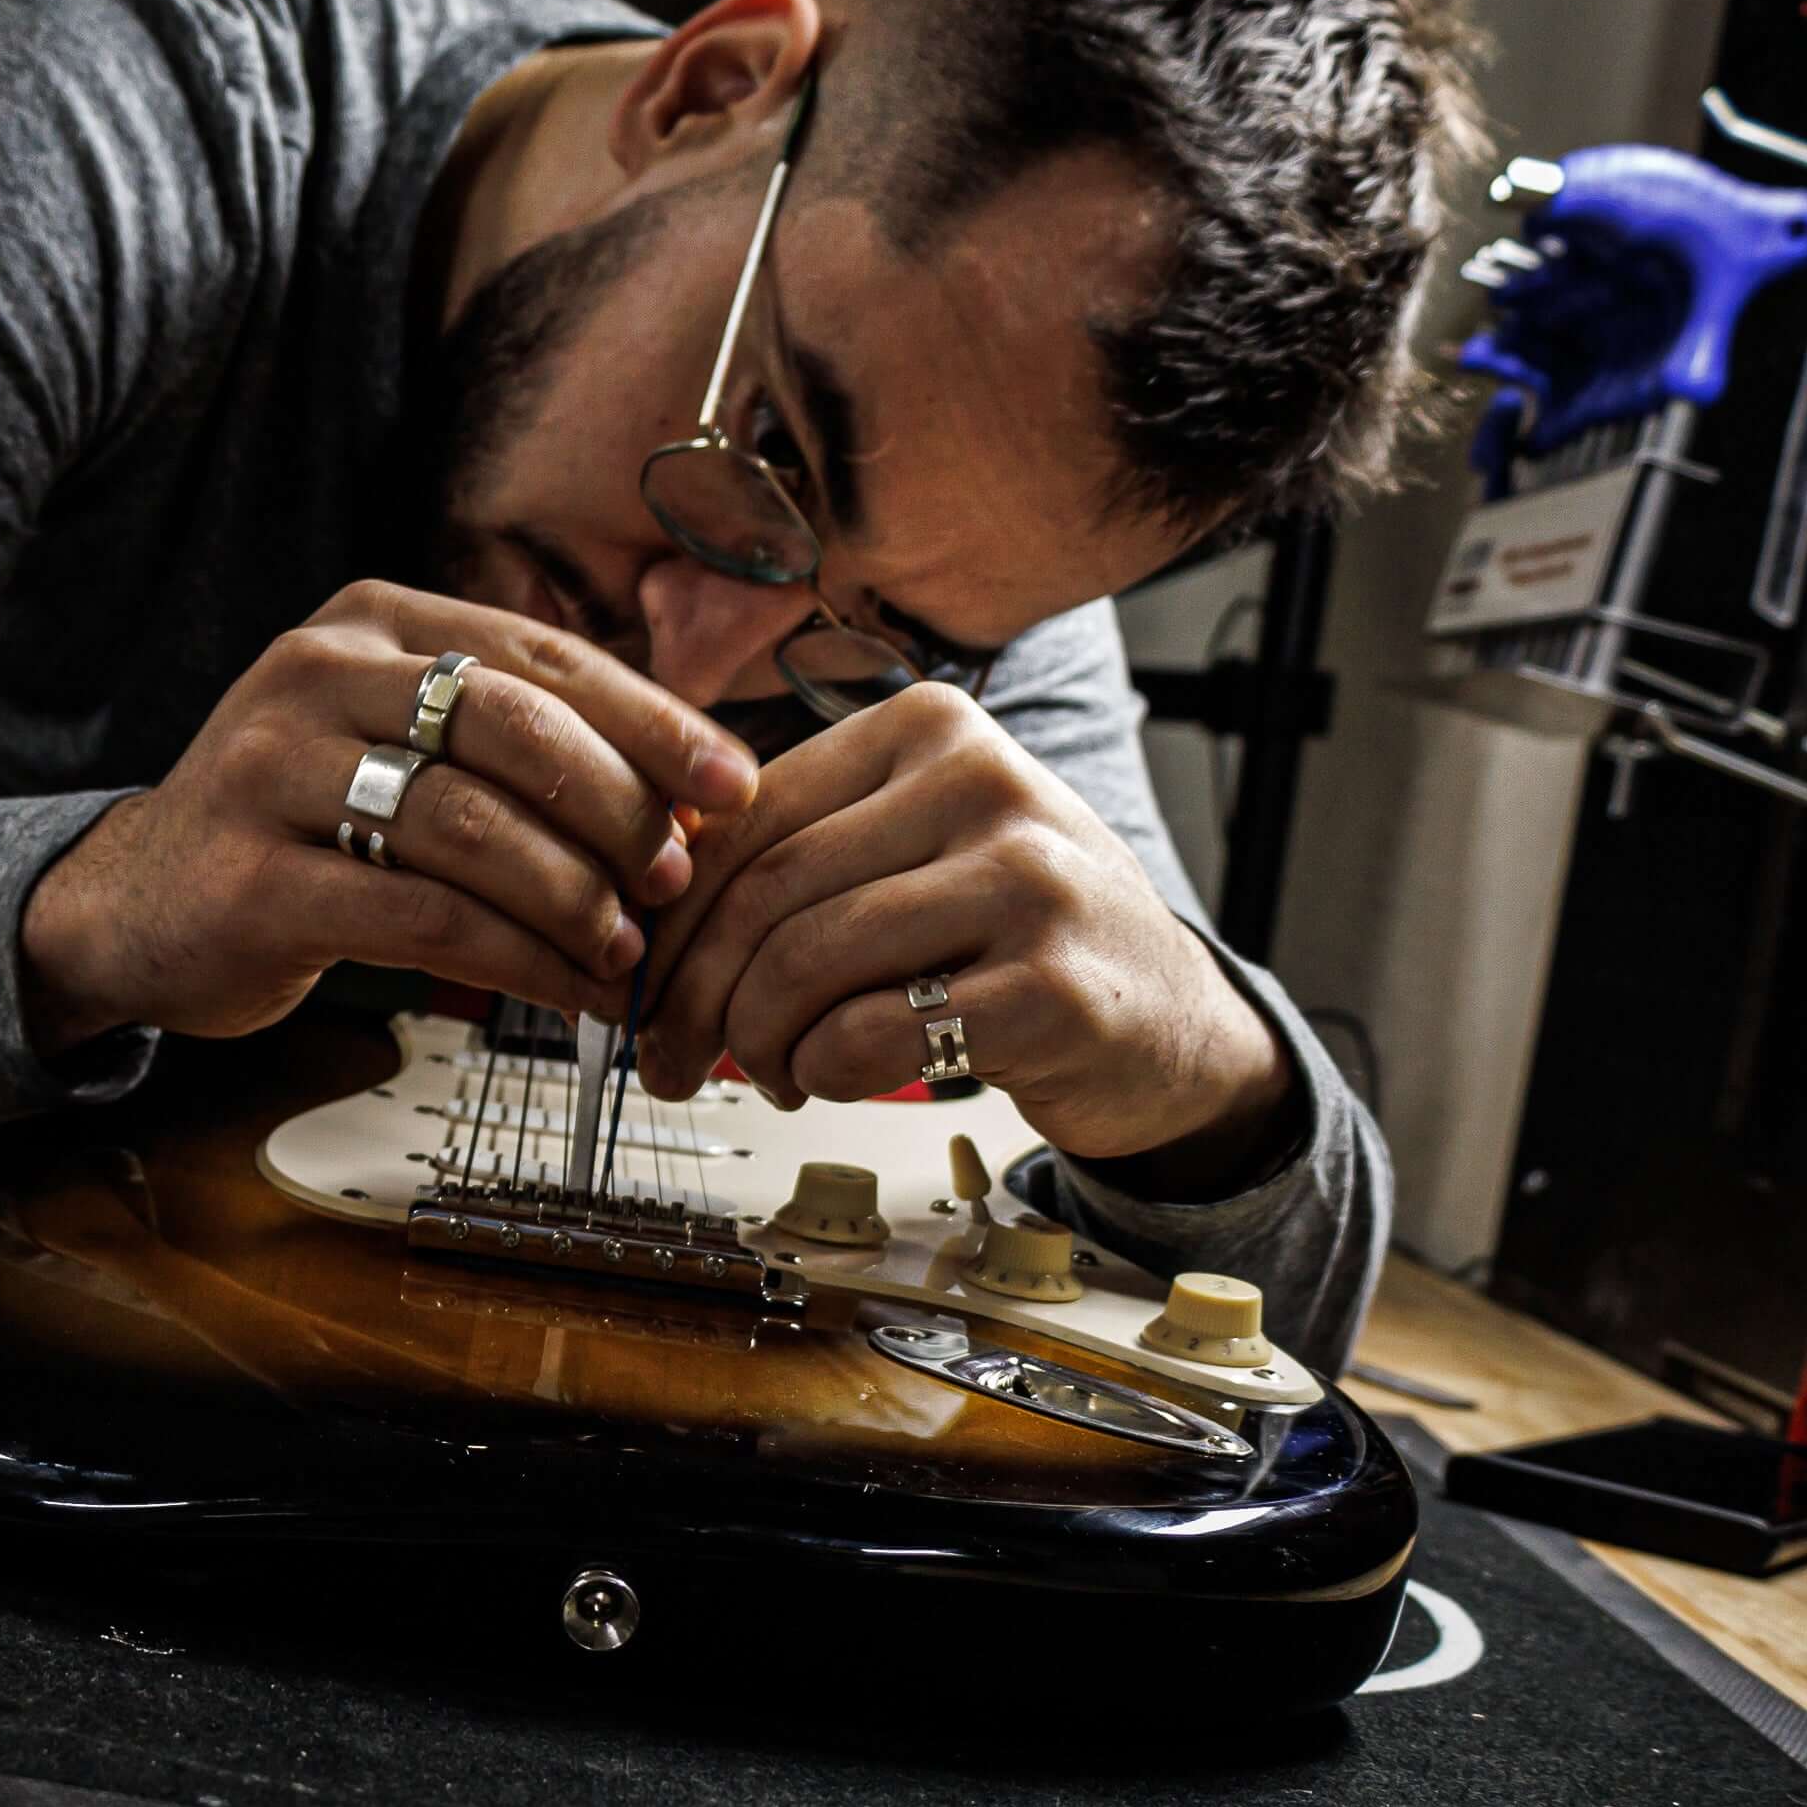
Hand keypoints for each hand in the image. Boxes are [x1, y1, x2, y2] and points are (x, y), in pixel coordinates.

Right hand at [23, 581, 761, 1049]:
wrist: (132, 907)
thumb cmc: (296, 831)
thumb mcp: (396, 749)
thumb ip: (517, 751)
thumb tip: (691, 796)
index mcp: (371, 622)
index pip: (541, 657)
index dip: (652, 722)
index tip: (733, 785)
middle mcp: (314, 676)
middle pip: (513, 729)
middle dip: (619, 809)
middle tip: (677, 877)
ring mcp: (272, 774)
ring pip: (471, 826)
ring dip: (574, 897)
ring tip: (626, 948)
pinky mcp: (255, 881)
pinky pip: (423, 918)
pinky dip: (518, 959)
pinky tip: (567, 989)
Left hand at [631, 685, 1294, 1181]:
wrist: (1168, 1016)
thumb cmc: (1018, 933)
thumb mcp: (915, 847)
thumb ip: (799, 848)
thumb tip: (642, 899)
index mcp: (930, 728)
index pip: (747, 818)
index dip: (670, 916)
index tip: (637, 984)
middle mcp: (985, 784)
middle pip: (767, 895)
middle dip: (694, 996)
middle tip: (670, 1058)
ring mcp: (1029, 882)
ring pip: (807, 964)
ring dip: (754, 1043)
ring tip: (765, 1072)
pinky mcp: (1053, 989)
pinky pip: (870, 1036)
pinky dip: (821, 1072)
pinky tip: (830, 1078)